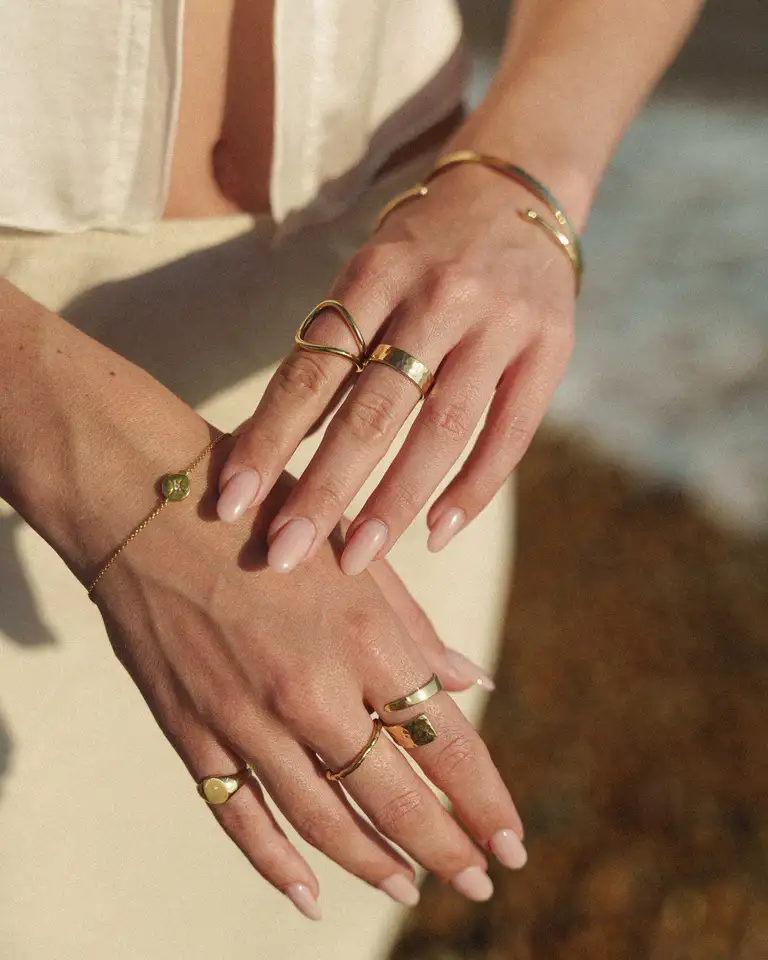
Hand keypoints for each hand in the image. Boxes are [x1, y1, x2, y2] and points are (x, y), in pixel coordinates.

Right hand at [97, 457, 525, 918]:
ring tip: (410, 890)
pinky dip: (275, 864)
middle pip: (393, 797)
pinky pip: (240, 817)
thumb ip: (414, 627)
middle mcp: (311, 690)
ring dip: (374, 864)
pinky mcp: (193, 732)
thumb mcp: (354, 555)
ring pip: (324, 821)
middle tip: (477, 885)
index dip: (484, 802)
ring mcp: (247, 719)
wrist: (146, 504)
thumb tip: (473, 683)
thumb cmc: (266, 517)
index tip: (511, 846)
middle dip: (445, 849)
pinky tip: (308, 896)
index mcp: (364, 638)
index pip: (444, 744)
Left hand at [217, 163, 575, 572]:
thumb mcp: (367, 276)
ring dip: (395, 503)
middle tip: (283, 556)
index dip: (269, 438)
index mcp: (375, 273)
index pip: (312, 369)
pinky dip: (472, 489)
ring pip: (441, 430)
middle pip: (373, 410)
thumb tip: (276, 444)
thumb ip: (331, 351)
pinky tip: (436, 534)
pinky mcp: (549, 350)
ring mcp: (500, 324)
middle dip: (324, 490)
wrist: (518, 192)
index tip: (234, 501)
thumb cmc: (422, 250)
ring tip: (356, 558)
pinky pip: (510, 434)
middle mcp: (438, 297)